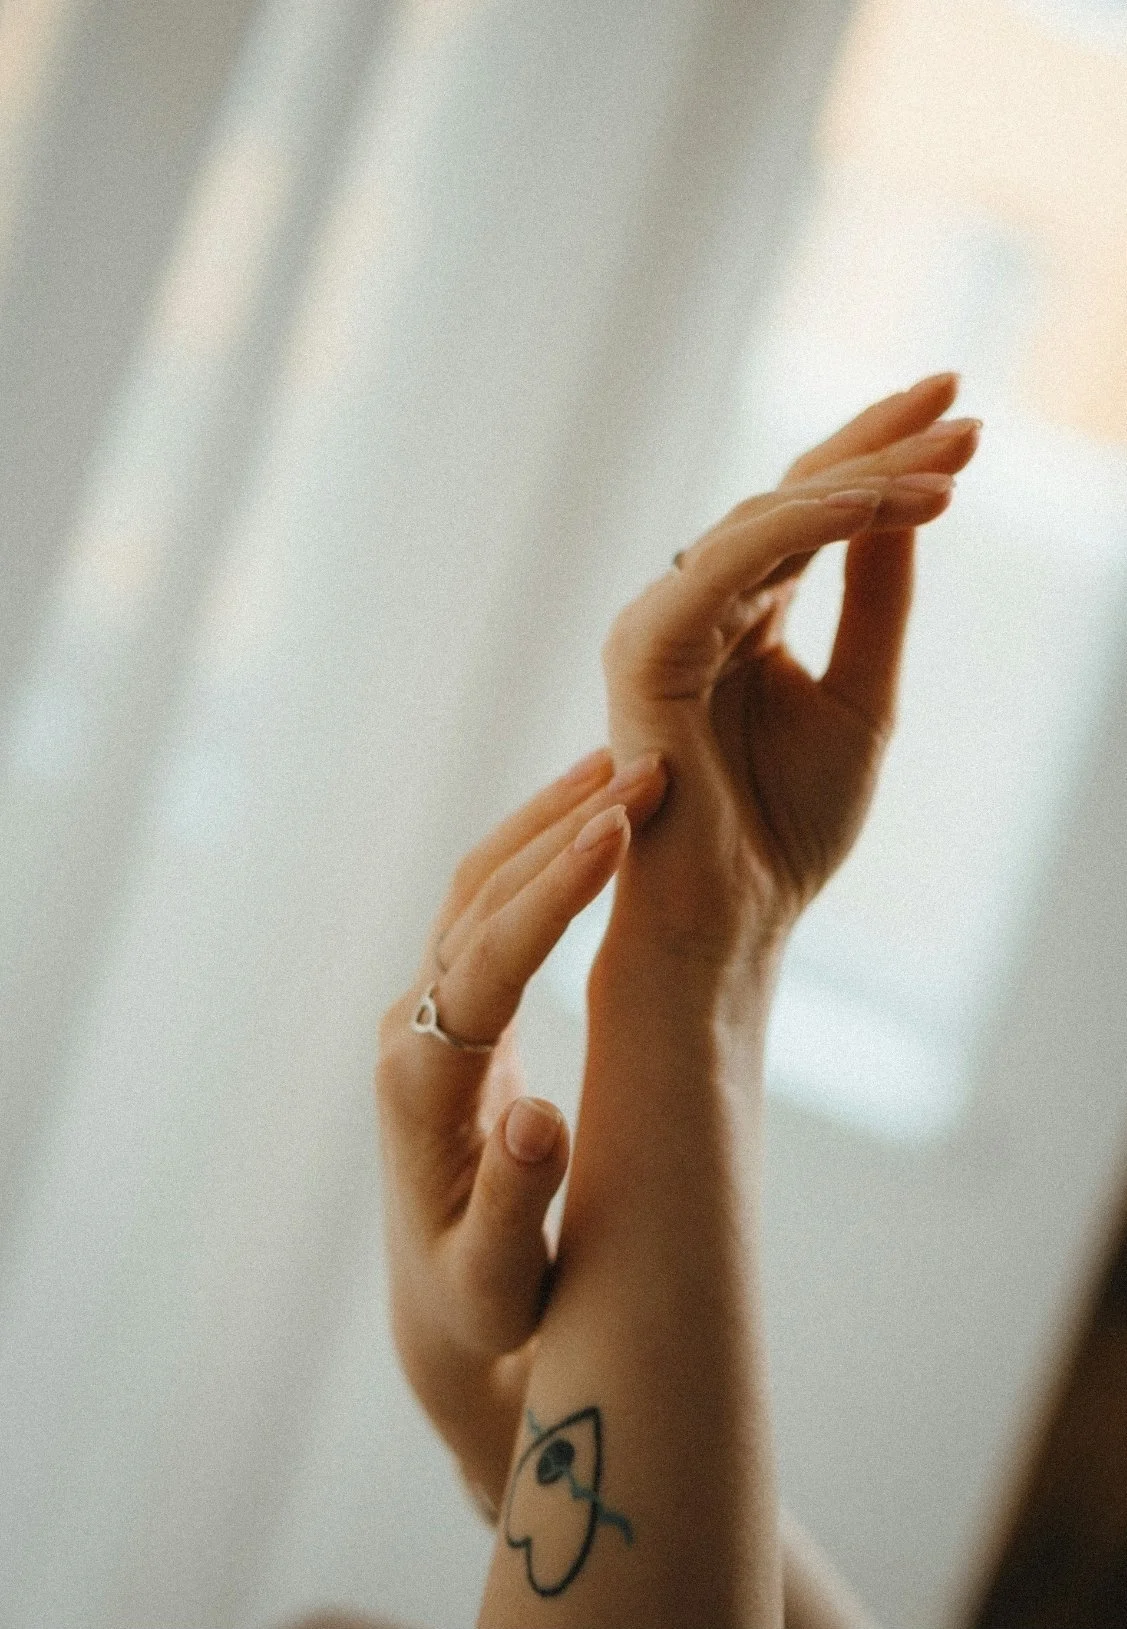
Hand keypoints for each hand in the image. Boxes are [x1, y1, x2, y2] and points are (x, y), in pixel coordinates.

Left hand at [375, 749, 667, 1511]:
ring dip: (551, 820)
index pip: (486, 960)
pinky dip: (546, 851)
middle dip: (561, 825)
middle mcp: (415, 1027)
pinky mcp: (456, 1006)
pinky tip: (600, 815)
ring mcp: (429, 1009)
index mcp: (421, 1083)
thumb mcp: (496, 1282)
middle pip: (480, 898)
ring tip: (632, 762)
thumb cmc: (484, 1306)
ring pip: (482, 887)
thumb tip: (537, 1120)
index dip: (552, 894)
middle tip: (652, 765)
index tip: (618, 832)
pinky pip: (497, 907)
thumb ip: (513, 1205)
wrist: (448, 1306)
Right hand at [597, 373, 980, 996]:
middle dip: (878, 448)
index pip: (808, 515)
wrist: (734, 920)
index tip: (962, 417)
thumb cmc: (788, 829)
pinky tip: (884, 504)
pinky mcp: (646, 648)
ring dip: (861, 482)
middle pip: (788, 497)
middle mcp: (697, 609)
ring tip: (951, 462)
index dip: (878, 459)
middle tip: (961, 407)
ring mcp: (665, 623)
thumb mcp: (862, 699)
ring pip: (765, 518)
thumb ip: (875, 605)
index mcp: (740, 620)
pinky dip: (808, 526)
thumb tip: (907, 506)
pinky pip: (731, 562)